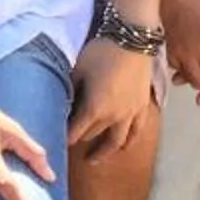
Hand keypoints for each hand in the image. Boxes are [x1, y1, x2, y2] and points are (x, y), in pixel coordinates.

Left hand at [67, 42, 163, 158]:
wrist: (133, 40)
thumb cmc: (101, 53)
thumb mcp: (77, 70)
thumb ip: (69, 91)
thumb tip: (61, 104)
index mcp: (94, 109)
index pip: (75, 132)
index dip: (64, 137)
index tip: (55, 140)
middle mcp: (113, 117)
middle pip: (92, 135)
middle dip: (79, 139)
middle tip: (68, 141)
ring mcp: (131, 114)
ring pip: (116, 141)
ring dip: (104, 152)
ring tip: (93, 159)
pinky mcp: (143, 108)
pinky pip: (136, 132)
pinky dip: (128, 142)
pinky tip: (122, 147)